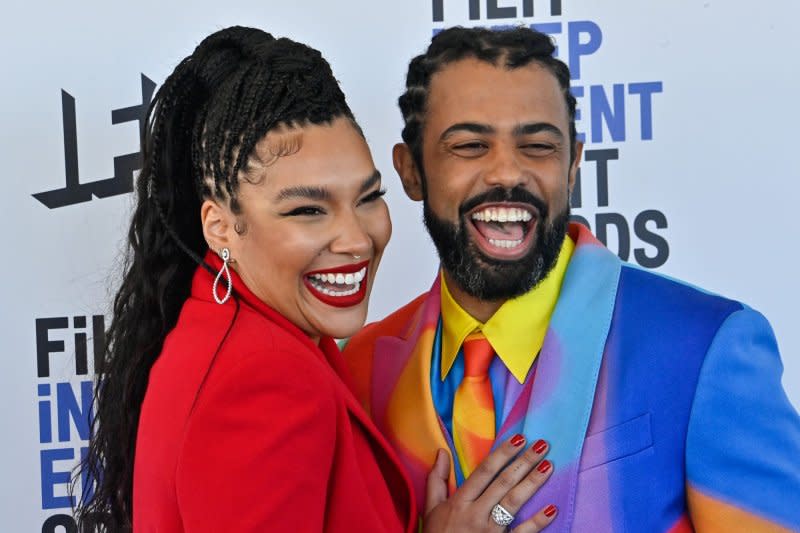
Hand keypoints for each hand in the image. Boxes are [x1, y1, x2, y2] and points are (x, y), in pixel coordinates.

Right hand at [423, 435, 555, 532]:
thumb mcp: (431, 509)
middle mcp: (476, 513)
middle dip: (524, 462)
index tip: (519, 438)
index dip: (502, 454)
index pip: (484, 472)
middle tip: (542, 446)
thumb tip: (442, 452)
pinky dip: (537, 522)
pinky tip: (551, 508)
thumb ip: (436, 480)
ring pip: (513, 503)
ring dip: (532, 484)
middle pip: (503, 482)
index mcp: (460, 501)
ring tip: (548, 467)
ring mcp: (489, 531)